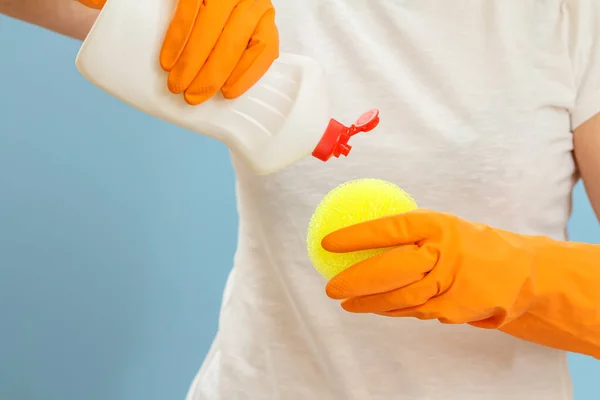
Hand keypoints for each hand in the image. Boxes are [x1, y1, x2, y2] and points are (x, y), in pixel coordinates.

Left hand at [76, 0, 278, 104]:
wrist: (204, 4)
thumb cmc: (174, 3)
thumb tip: (87, 0)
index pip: (193, 6)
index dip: (180, 36)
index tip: (165, 66)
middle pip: (219, 29)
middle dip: (199, 65)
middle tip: (180, 92)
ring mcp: (256, 7)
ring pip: (243, 42)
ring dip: (222, 74)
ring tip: (199, 97)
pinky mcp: (268, 27)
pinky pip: (266, 50)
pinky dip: (251, 73)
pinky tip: (231, 92)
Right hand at [160, 0, 278, 104]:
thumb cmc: (227, 9)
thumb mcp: (242, 25)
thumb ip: (240, 46)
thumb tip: (223, 84)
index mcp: (263, 15)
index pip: (264, 47)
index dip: (246, 75)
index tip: (227, 94)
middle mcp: (249, 1)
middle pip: (231, 45)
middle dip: (210, 77)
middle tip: (192, 96)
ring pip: (209, 32)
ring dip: (190, 63)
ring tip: (176, 84)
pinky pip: (187, 14)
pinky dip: (176, 40)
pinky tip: (168, 60)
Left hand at [322, 209, 599, 356]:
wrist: (520, 274)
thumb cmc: (473, 245)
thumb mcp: (446, 227)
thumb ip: (413, 232)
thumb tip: (366, 234)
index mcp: (439, 225)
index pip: (390, 228)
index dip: (357, 236)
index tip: (330, 242)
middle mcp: (443, 253)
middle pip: (392, 269)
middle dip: (356, 280)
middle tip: (331, 287)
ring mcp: (451, 283)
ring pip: (400, 296)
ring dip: (369, 303)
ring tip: (346, 302)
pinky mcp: (454, 308)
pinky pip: (414, 310)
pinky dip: (391, 310)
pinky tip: (375, 308)